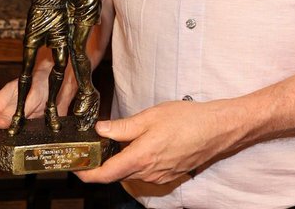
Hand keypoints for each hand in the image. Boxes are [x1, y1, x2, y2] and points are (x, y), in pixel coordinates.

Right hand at [0, 68, 78, 168]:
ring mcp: (14, 126)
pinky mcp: (26, 131)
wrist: (57, 82)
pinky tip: (26, 160)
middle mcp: (3, 119)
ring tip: (12, 168)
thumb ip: (12, 110)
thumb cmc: (39, 81)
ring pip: (4, 146)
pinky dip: (20, 154)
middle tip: (1, 169)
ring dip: (6, 158)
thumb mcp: (25, 95)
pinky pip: (19, 145)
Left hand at [74, 100, 235, 184]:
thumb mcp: (150, 117)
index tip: (76, 166)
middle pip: (116, 174)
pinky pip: (145, 171)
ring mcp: (159, 177)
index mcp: (140, 158)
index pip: (104, 175)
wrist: (217, 129)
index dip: (86, 173)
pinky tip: (143, 144)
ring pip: (131, 172)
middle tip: (95, 145)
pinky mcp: (169, 175)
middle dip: (103, 163)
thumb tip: (101, 130)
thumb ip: (123, 127)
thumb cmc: (187, 120)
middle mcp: (148, 173)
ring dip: (122, 160)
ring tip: (120, 140)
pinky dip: (138, 161)